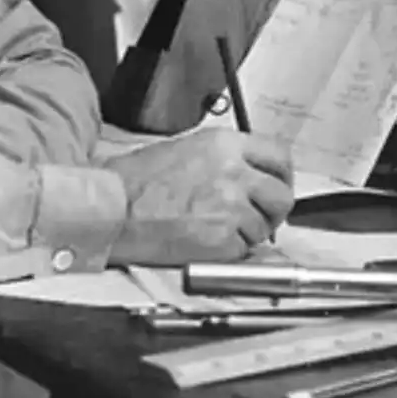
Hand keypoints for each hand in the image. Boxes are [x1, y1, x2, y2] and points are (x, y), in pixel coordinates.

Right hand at [101, 128, 293, 265]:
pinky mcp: (222, 241)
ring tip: (216, 229)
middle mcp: (234, 172)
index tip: (278, 184)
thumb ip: (225, 157)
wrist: (113, 208)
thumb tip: (249, 172)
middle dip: (274, 210)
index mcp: (226, 145)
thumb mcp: (188, 148)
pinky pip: (244, 251)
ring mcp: (231, 208)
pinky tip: (207, 242)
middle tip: (260, 216)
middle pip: (282, 195)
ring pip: (263, 228)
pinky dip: (230, 252)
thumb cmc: (137, 180)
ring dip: (248, 233)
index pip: (279, 155)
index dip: (283, 175)